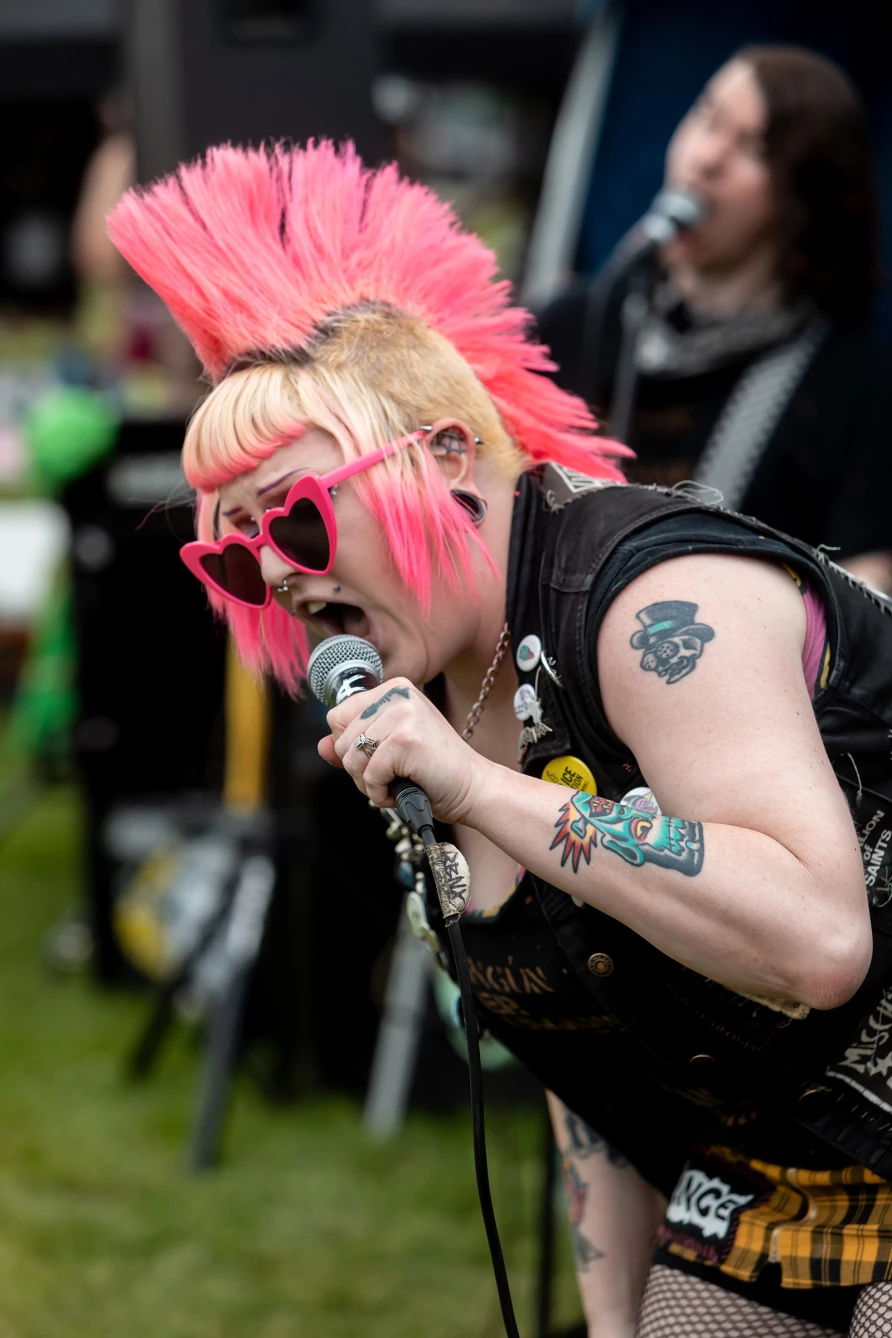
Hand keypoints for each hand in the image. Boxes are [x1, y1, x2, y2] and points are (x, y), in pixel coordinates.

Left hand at [320, 677, 493, 825]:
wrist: (472, 788)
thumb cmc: (432, 771)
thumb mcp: (387, 752)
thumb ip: (353, 747)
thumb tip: (321, 745)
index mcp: (392, 689)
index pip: (337, 717)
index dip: (350, 747)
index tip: (380, 757)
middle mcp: (396, 693)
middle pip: (340, 740)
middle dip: (359, 770)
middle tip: (392, 775)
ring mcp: (402, 714)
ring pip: (351, 759)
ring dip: (369, 784)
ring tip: (399, 781)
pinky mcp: (405, 740)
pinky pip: (369, 776)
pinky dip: (381, 794)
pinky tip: (405, 789)